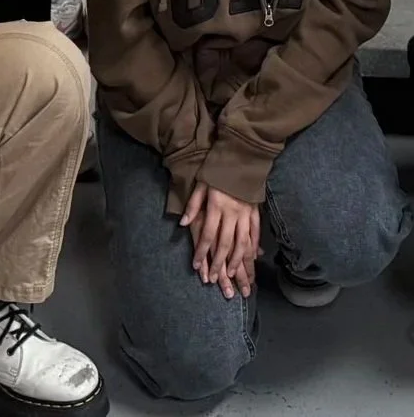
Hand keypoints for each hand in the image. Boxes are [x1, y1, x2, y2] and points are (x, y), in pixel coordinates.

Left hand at [181, 182, 259, 297]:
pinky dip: (254, 247)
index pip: (207, 234)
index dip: (202, 252)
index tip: (197, 267)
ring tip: (234, 277)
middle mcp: (232, 213)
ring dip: (239, 261)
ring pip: (243, 243)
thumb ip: (193, 205)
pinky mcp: (256, 212)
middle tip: (216, 281)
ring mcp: (246, 213)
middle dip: (220, 264)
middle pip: (226, 244)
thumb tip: (182, 223)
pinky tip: (252, 258)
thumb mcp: (200, 184)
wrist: (241, 157)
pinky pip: (255, 233)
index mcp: (216, 206)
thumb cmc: (216, 171)